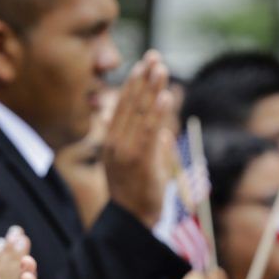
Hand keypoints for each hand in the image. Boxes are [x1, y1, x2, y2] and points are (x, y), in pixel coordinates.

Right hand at [104, 51, 172, 227]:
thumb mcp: (143, 167)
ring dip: (151, 89)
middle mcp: (115, 145)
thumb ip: (153, 148)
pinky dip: (158, 112)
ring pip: (140, 114)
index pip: (123, 108)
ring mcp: (126, 152)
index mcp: (112, 144)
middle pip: (130, 105)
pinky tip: (166, 95)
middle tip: (154, 56)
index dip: (134, 85)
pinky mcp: (140, 160)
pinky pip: (150, 131)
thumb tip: (166, 133)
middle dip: (143, 80)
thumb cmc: (138, 197)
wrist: (132, 221)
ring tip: (161, 68)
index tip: (144, 65)